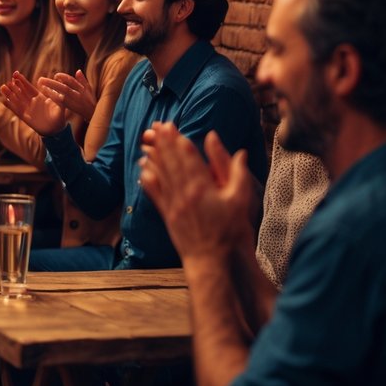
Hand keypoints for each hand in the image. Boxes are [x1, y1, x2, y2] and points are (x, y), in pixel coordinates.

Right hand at [0, 71, 67, 134]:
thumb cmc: (59, 115)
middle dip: (14, 86)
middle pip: (20, 92)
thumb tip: (46, 86)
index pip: (28, 87)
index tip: (16, 74)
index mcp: (39, 96)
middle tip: (9, 80)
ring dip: (9, 94)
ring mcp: (27, 109)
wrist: (55, 129)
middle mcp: (31, 101)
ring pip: (16, 99)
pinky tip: (4, 100)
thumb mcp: (60, 103)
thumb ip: (55, 95)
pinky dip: (10, 105)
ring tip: (2, 87)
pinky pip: (16, 110)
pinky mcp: (24, 117)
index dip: (22, 81)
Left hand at [38, 69, 96, 121]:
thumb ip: (82, 80)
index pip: (72, 81)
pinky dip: (54, 99)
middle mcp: (78, 96)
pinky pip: (61, 104)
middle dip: (52, 83)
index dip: (63, 77)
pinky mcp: (71, 109)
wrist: (93, 114)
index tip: (56, 75)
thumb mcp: (89, 89)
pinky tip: (47, 96)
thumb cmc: (90, 100)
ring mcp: (75, 103)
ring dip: (51, 92)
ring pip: (62, 97)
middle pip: (64, 88)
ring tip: (42, 87)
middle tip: (41, 79)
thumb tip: (77, 70)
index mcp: (82, 89)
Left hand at [138, 123, 257, 262]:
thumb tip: (240, 152)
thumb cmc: (231, 230)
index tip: (170, 125)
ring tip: (147, 141)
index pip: (187, 156)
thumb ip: (238, 173)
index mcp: (202, 186)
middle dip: (163, 142)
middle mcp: (184, 192)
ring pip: (160, 174)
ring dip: (154, 156)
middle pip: (170, 161)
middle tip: (155, 127)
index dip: (177, 139)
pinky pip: (154, 193)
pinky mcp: (167, 214)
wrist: (212, 259)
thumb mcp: (242, 200)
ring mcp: (173, 203)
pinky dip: (148, 179)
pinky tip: (143, 169)